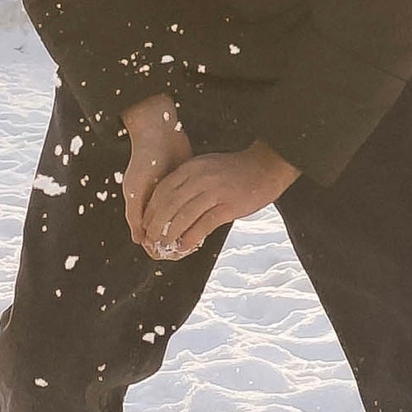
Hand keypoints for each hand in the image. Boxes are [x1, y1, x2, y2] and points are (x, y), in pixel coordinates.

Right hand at [120, 94, 190, 247]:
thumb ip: (135, 215)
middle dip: (172, 240)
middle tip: (183, 250)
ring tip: (195, 240)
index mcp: (141, 205)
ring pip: (179, 219)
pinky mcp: (186, 184)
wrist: (159, 132)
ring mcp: (172, 193)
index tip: (166, 253)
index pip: (148, 233)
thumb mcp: (135, 191)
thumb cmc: (144, 162)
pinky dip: (195, 214)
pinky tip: (202, 221)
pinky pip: (191, 205)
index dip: (156, 245)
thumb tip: (140, 241)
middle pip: (165, 229)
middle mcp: (156, 201)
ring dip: (186, 229)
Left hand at [140, 141, 296, 262]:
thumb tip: (169, 201)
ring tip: (165, 245)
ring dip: (171, 233)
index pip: (163, 190)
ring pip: (184, 216)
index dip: (151, 210)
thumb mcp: (206, 166)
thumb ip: (188, 180)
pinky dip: (191, 237)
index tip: (145, 224)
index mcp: (192, 168)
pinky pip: (204, 224)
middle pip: (169, 204)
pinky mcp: (228, 206)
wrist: (265, 166)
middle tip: (151, 239)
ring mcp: (214, 192)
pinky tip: (185, 246)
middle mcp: (200, 178)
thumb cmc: (234, 169)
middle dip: (156, 225)